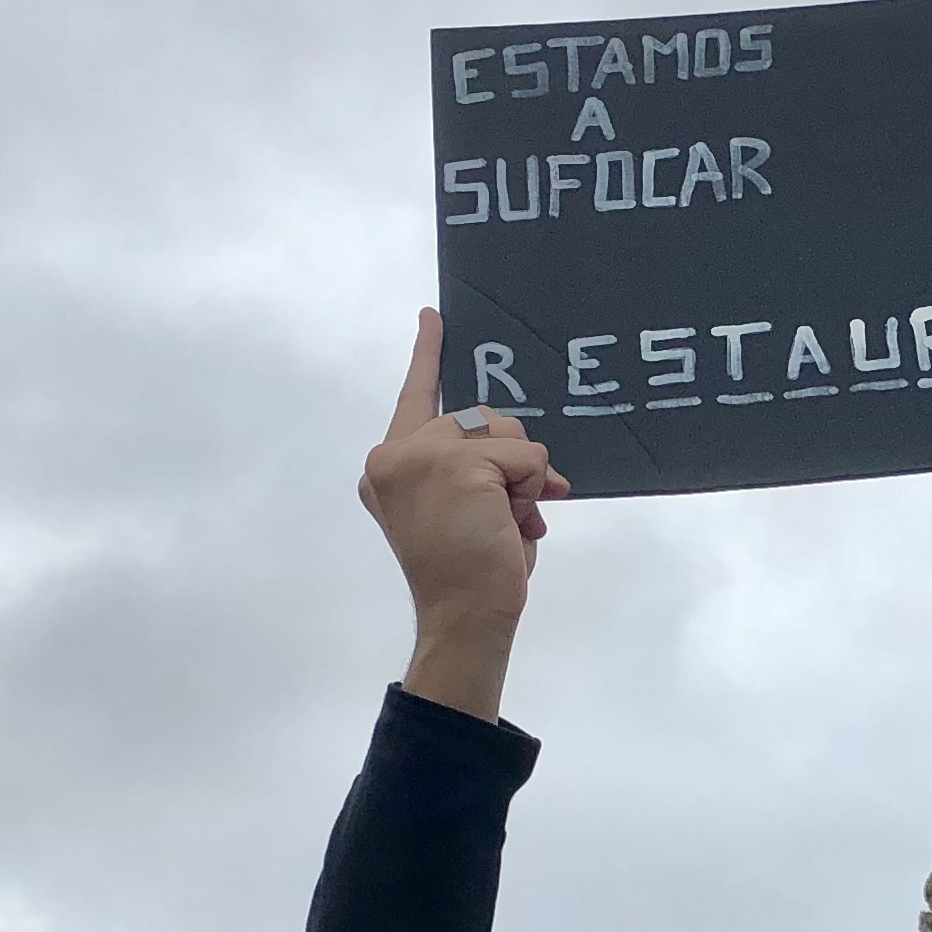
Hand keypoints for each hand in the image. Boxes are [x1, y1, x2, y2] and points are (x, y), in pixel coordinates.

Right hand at [361, 307, 566, 721]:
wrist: (464, 615)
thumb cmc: (469, 572)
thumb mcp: (467, 506)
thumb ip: (481, 469)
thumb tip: (542, 468)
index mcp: (389, 465)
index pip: (416, 396)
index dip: (428, 355)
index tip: (433, 316)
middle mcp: (393, 454)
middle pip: (483, 418)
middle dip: (510, 463)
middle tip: (500, 516)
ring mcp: (420, 454)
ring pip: (508, 434)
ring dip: (522, 481)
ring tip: (500, 523)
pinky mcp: (452, 462)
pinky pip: (525, 457)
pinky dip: (531, 491)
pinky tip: (507, 523)